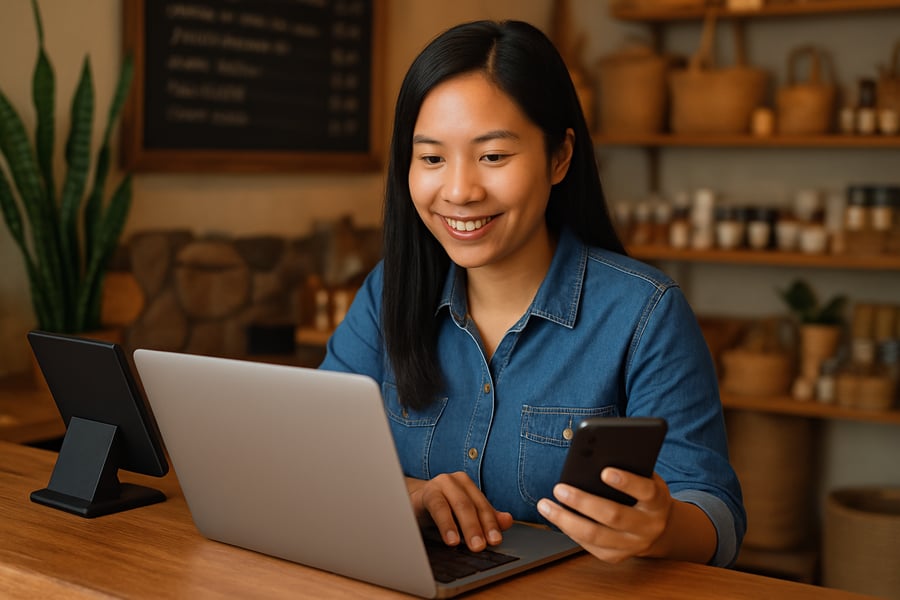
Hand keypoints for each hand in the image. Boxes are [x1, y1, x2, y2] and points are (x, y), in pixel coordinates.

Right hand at [407, 472, 513, 551]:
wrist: (409, 506)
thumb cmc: (439, 511)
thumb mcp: (461, 518)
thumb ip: (484, 519)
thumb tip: (508, 521)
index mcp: (467, 485)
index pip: (483, 506)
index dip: (491, 523)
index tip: (496, 541)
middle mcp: (455, 481)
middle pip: (472, 505)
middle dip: (480, 527)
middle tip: (484, 546)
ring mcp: (439, 484)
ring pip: (458, 504)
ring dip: (467, 526)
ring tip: (473, 546)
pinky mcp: (424, 492)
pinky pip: (437, 507)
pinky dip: (446, 524)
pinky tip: (452, 540)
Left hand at [536, 468, 672, 563]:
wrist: (658, 528)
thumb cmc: (643, 493)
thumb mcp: (645, 477)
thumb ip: (627, 468)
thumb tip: (593, 455)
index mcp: (658, 501)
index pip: (645, 491)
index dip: (626, 482)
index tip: (605, 471)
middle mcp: (648, 526)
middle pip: (613, 516)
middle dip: (583, 502)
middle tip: (559, 488)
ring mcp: (633, 545)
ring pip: (595, 535)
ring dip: (566, 520)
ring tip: (545, 505)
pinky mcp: (616, 556)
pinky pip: (589, 545)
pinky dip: (569, 530)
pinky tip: (556, 517)